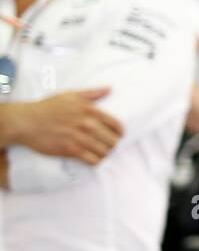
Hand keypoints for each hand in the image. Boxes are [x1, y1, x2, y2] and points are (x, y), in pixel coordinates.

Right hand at [3, 88, 122, 164]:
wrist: (26, 121)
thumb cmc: (48, 107)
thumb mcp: (70, 95)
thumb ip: (92, 93)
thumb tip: (110, 88)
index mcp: (91, 110)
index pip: (117, 126)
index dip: (119, 133)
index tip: (117, 136)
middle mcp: (87, 124)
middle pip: (113, 141)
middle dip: (113, 145)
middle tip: (108, 147)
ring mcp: (79, 138)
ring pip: (104, 152)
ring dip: (105, 155)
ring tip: (101, 154)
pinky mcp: (70, 150)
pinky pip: (92, 160)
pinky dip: (96, 162)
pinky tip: (93, 160)